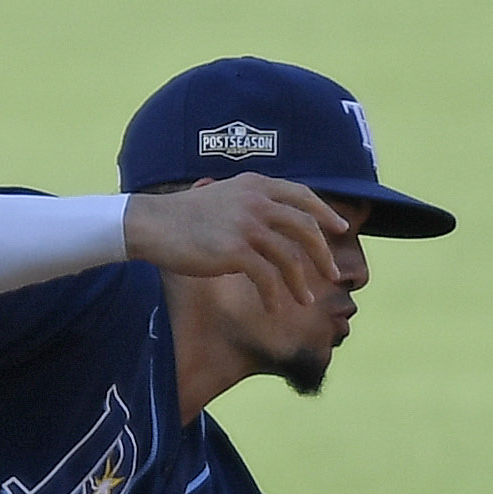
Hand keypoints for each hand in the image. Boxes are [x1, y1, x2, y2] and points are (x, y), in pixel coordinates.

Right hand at [124, 175, 346, 308]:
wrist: (152, 224)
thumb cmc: (184, 216)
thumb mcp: (222, 197)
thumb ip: (248, 201)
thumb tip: (270, 216)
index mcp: (256, 185)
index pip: (302, 195)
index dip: (324, 213)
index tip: (340, 229)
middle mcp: (256, 201)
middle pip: (305, 227)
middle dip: (322, 253)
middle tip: (332, 274)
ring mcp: (247, 225)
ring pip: (290, 256)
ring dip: (300, 283)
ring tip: (304, 301)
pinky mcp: (236, 250)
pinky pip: (267, 278)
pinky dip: (275, 296)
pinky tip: (276, 309)